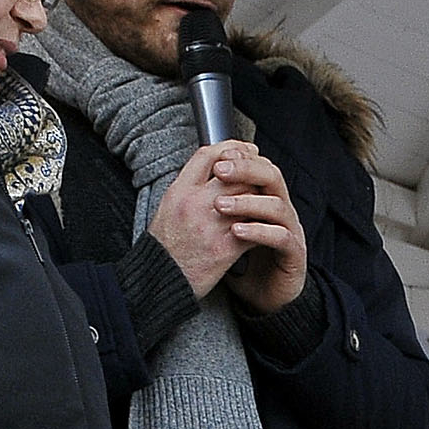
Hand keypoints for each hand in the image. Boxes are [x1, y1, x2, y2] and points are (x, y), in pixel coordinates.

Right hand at [147, 141, 307, 310]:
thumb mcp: (168, 207)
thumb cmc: (165, 246)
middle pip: (233, 172)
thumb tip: (212, 169)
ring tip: (266, 199)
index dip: (230, 148)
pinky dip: (264, 225)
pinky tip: (267, 226)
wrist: (161, 280)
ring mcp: (211, 224)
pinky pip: (255, 228)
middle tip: (263, 173)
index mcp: (179, 191)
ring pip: (248, 196)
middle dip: (252, 170)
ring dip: (261, 196)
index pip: (208, 155)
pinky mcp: (226, 247)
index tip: (244, 151)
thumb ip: (188, 187)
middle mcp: (195, 203)